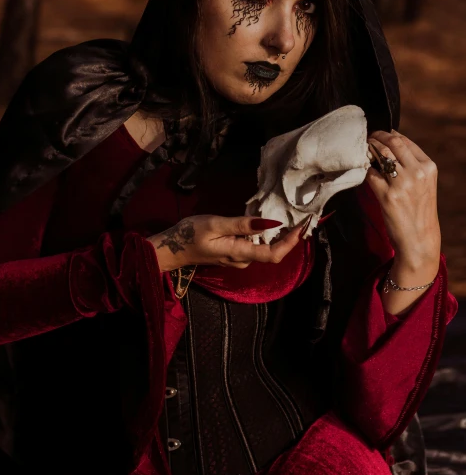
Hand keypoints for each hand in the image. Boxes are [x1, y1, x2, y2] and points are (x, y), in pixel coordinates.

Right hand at [146, 214, 308, 271]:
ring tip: (289, 214)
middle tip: (301, 216)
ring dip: (278, 234)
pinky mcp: (234, 253)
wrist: (171, 249)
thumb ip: (242, 225)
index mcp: (240, 254)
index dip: (292, 242)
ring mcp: (238, 258)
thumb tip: (269, 222)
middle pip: (273, 251)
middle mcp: (243, 260)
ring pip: (264, 247)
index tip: (304, 225)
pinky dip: (265, 233)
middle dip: (289, 236)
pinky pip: (255, 245)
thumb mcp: (215, 224)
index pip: (274, 254)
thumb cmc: (190, 235)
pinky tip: (267, 218)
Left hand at [366, 129, 440, 267]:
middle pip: (392, 143)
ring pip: (380, 155)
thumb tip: (392, 139)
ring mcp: (402, 184)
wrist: (419, 238)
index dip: (388, 134)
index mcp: (428, 167)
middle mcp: (417, 173)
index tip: (379, 134)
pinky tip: (363, 169)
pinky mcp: (387, 196)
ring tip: (363, 150)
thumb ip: (412, 163)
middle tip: (367, 138)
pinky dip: (365, 169)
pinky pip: (370, 174)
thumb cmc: (419, 208)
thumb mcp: (424, 182)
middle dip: (376, 137)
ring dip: (369, 150)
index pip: (405, 141)